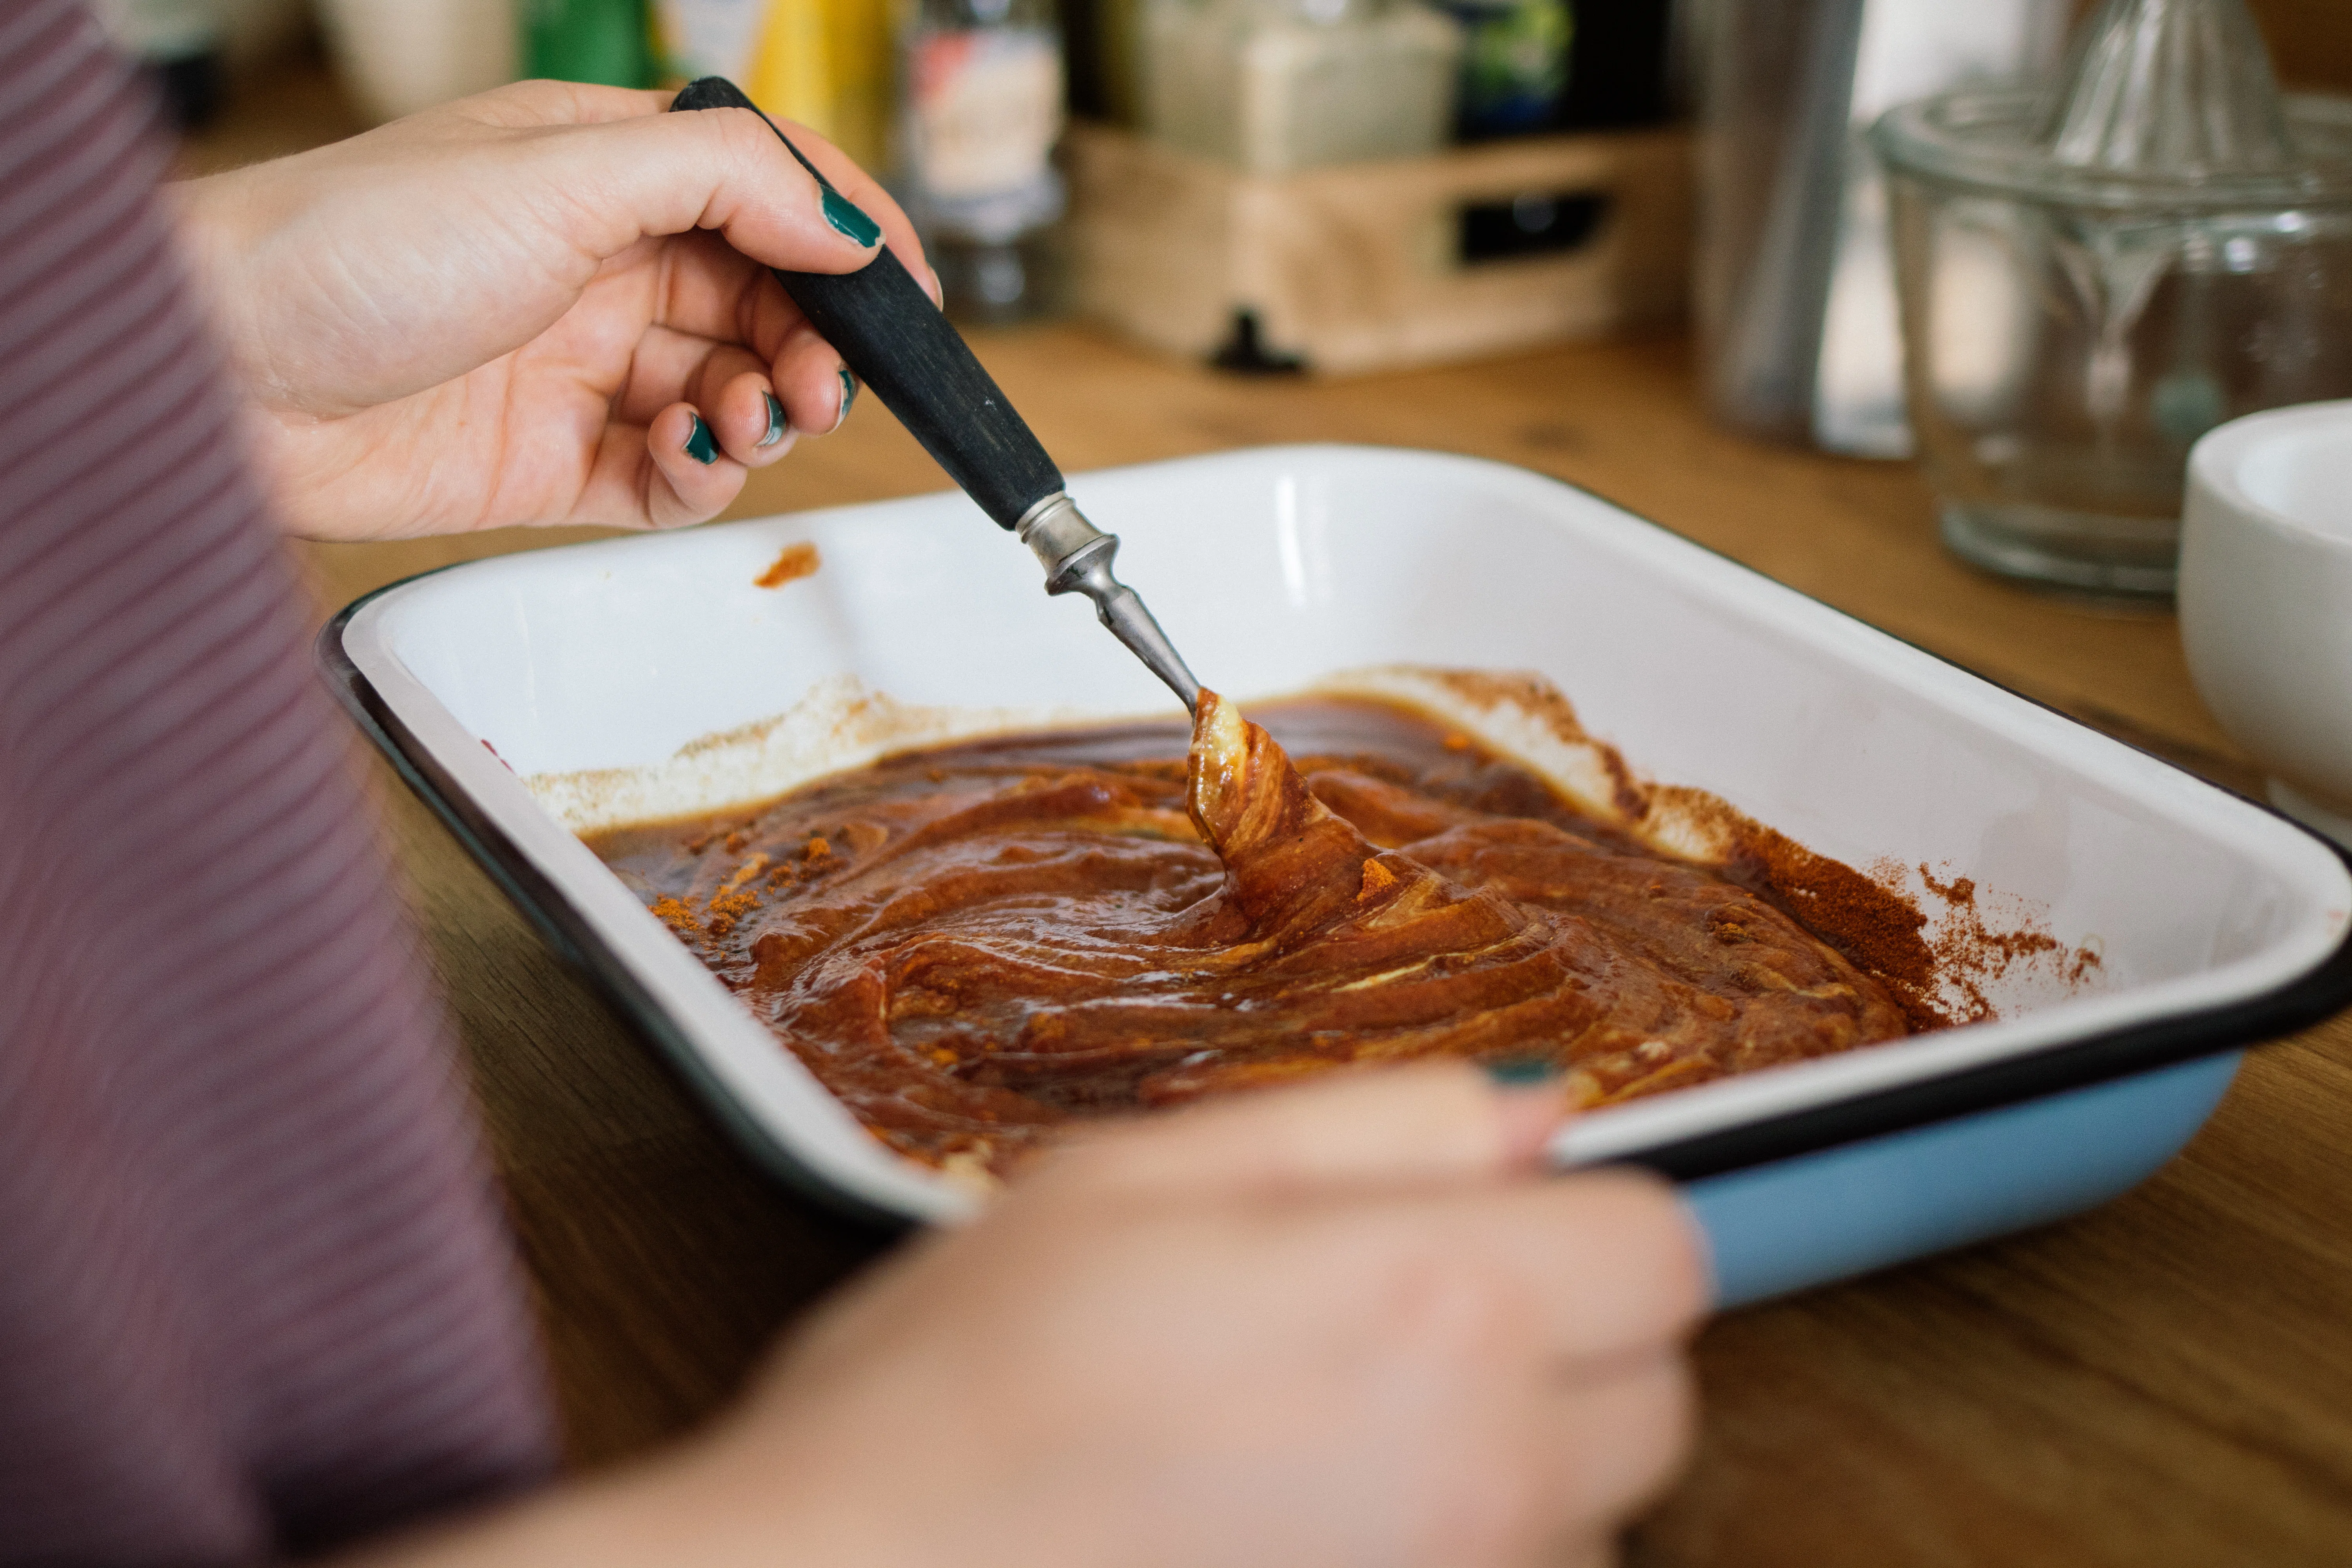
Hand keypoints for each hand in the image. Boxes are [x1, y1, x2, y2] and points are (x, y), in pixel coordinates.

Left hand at [171, 80, 928, 540]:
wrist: (225, 370)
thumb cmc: (357, 244)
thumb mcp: (561, 173)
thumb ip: (723, 186)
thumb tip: (845, 228)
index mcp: (608, 170)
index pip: (768, 190)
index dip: (850, 236)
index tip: (908, 295)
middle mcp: (604, 264)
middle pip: (766, 303)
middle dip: (813, 343)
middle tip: (818, 381)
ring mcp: (585, 365)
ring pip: (733, 393)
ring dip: (764, 410)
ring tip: (746, 416)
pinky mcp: (561, 461)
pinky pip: (676, 476)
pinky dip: (705, 473)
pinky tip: (685, 452)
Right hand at [350, 1066, 1705, 1567]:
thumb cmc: (964, 1394)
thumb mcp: (1138, 1176)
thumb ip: (1367, 1126)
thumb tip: (1533, 1119)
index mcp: (1440, 1302)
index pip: (1665, 1249)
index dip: (1577, 1227)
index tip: (1486, 1234)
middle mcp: (1493, 1471)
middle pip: (1654, 1397)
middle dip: (1557, 1355)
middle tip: (1378, 1340)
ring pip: (1586, 1518)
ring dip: (1503, 1478)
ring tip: (1314, 1457)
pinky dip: (1445, 1559)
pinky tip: (1303, 1536)